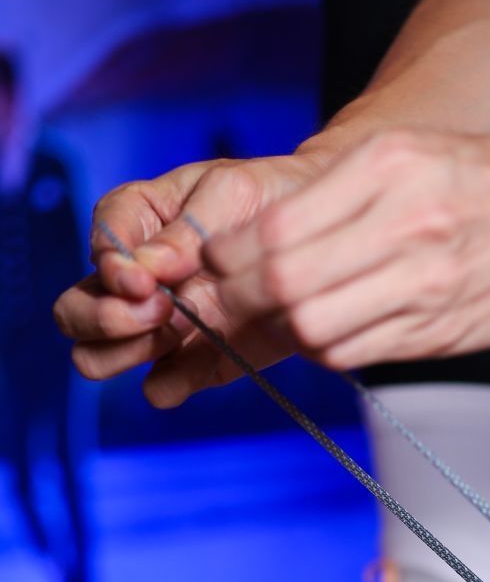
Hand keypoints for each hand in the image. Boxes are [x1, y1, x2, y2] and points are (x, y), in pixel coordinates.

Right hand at [52, 153, 323, 406]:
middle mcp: (136, 279)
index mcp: (137, 220)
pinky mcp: (193, 362)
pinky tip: (194, 371)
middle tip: (160, 310)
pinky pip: (158, 387)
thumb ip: (186, 230)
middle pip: (74, 313)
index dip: (113, 271)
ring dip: (125, 352)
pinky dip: (168, 386)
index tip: (146, 281)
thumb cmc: (270, 200)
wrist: (323, 238)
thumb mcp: (229, 194)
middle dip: (105, 318)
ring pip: (98, 357)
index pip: (99, 249)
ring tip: (176, 332)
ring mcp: (160, 325)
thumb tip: (149, 268)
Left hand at [204, 129, 489, 371]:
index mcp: (386, 170)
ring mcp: (425, 284)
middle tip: (226, 302)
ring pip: (316, 328)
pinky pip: (355, 352)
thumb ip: (332, 197)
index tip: (214, 263)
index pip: (275, 230)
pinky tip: (328, 329)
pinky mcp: (438, 328)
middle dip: (238, 300)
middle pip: (286, 284)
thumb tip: (250, 248)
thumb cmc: (474, 181)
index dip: (227, 257)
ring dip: (282, 330)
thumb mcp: (401, 157)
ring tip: (279, 316)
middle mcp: (406, 225)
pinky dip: (326, 348)